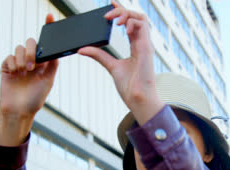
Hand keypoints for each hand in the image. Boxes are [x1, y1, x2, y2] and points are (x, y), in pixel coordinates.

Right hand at [0, 14, 58, 145]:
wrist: (20, 110)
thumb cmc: (36, 98)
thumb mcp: (49, 81)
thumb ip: (52, 65)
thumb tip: (56, 51)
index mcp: (43, 62)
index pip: (45, 43)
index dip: (47, 27)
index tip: (50, 16)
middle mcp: (30, 60)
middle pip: (30, 42)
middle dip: (31, 50)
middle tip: (33, 65)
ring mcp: (18, 63)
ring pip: (19, 48)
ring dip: (22, 60)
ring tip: (24, 73)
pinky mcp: (7, 67)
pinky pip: (9, 57)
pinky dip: (13, 64)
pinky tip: (16, 74)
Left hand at [78, 1, 163, 124]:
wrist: (137, 99)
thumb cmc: (130, 87)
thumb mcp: (110, 67)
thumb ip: (98, 55)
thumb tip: (82, 48)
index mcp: (135, 46)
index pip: (130, 23)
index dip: (121, 11)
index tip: (110, 3)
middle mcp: (142, 43)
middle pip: (136, 17)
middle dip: (122, 10)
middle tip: (107, 13)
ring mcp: (145, 44)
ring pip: (141, 17)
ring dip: (126, 14)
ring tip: (114, 20)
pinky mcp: (147, 48)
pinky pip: (143, 26)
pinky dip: (131, 22)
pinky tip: (122, 27)